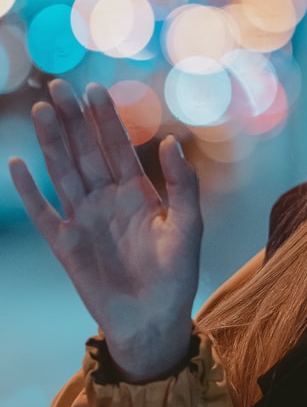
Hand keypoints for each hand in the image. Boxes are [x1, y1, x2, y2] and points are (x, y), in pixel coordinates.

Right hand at [9, 79, 202, 381]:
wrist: (155, 320)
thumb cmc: (177, 274)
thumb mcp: (188, 225)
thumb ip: (183, 184)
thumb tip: (171, 141)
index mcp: (136, 191)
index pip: (117, 145)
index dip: (106, 118)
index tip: (95, 89)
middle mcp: (107, 198)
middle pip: (85, 151)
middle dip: (73, 119)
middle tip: (59, 86)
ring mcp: (84, 219)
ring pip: (63, 173)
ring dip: (52, 143)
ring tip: (43, 111)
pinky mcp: (66, 245)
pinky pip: (44, 214)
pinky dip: (30, 193)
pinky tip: (17, 166)